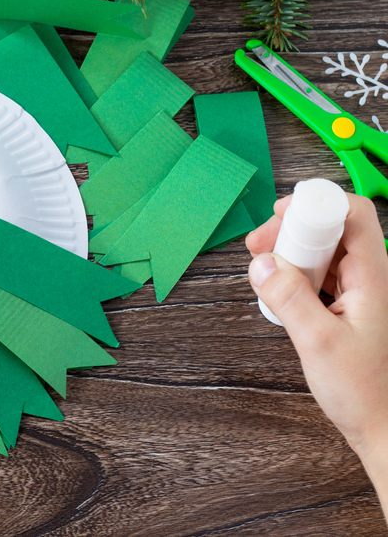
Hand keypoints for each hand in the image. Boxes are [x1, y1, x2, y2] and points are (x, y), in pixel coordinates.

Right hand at [246, 194, 387, 503]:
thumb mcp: (318, 343)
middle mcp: (372, 277)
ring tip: (263, 271)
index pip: (353, 213)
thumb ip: (289, 298)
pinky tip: (279, 291)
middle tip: (258, 249)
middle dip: (293, 228)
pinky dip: (297, 273)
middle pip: (333, 227)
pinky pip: (321, 273)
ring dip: (292, 251)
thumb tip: (261, 263)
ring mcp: (362, 290)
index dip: (315, 204)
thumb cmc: (364, 391)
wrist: (385, 428)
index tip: (279, 217)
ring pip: (325, 250)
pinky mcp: (350, 304)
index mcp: (375, 276)